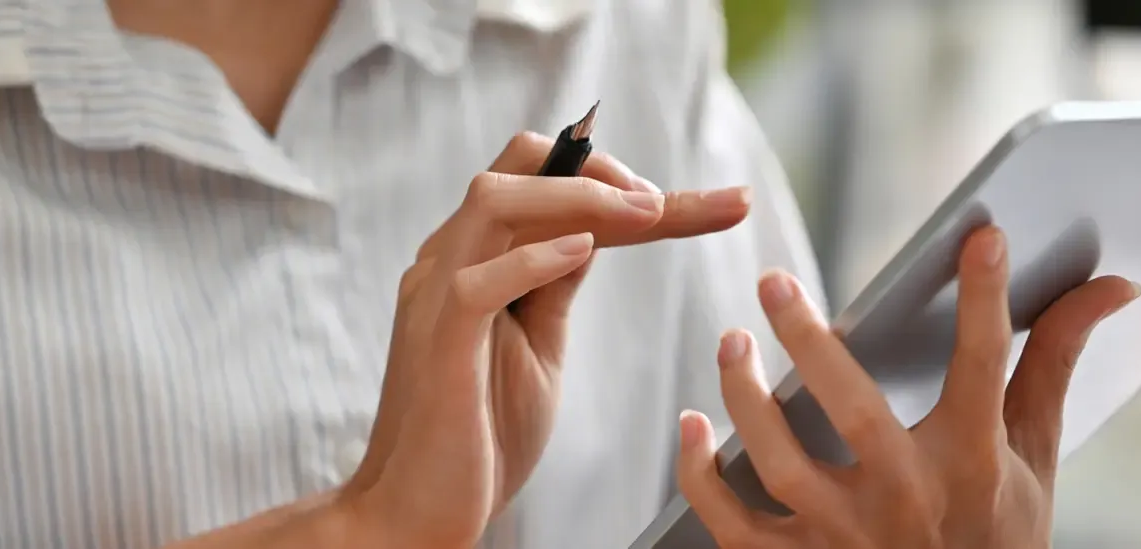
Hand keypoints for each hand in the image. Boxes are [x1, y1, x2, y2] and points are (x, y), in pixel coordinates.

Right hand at [336, 132, 753, 547]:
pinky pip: (476, 282)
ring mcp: (437, 296)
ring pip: (494, 201)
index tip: (718, 203)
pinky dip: (533, 257)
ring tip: (648, 212)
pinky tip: (585, 251)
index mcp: (477, 256)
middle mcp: (451, 259)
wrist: (421, 509)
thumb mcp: (538, 341)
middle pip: (518, 165)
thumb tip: (596, 232)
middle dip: (603, 168)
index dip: (629, 181)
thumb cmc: (479, 430)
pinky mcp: (439, 343)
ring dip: (578, 195)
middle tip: (668, 202)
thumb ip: (555, 283)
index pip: (547, 181)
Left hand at [676, 225, 1139, 547]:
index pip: (984, 368)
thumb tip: (1112, 285)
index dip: (985, 299)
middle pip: (853, 411)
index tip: (980, 237)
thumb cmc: (997, 534)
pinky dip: (701, 476)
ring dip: (745, 399)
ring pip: (779, 464)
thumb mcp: (1034, 454)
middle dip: (809, 343)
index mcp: (973, 464)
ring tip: (732, 343)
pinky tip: (690, 428)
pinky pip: (733, 525)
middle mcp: (908, 500)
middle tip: (773, 282)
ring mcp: (846, 539)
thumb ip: (1053, 361)